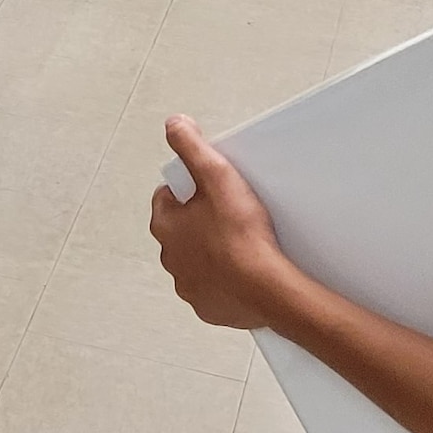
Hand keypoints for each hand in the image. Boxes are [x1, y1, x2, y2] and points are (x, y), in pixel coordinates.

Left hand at [151, 115, 296, 330]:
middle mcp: (171, 259)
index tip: (210, 187)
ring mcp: (189, 286)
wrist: (266, 287)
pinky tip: (246, 269)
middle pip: (182, 230)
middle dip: (201, 221)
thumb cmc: (241, 236)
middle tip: (231, 213)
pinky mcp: (210, 307)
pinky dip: (226, 280)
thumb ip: (192, 146)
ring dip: (212, 251)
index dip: (190, 188)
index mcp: (166, 226)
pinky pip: (214, 289)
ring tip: (241, 242)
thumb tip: (174, 124)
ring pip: (197, 260)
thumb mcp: (217, 176)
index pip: (167, 197)